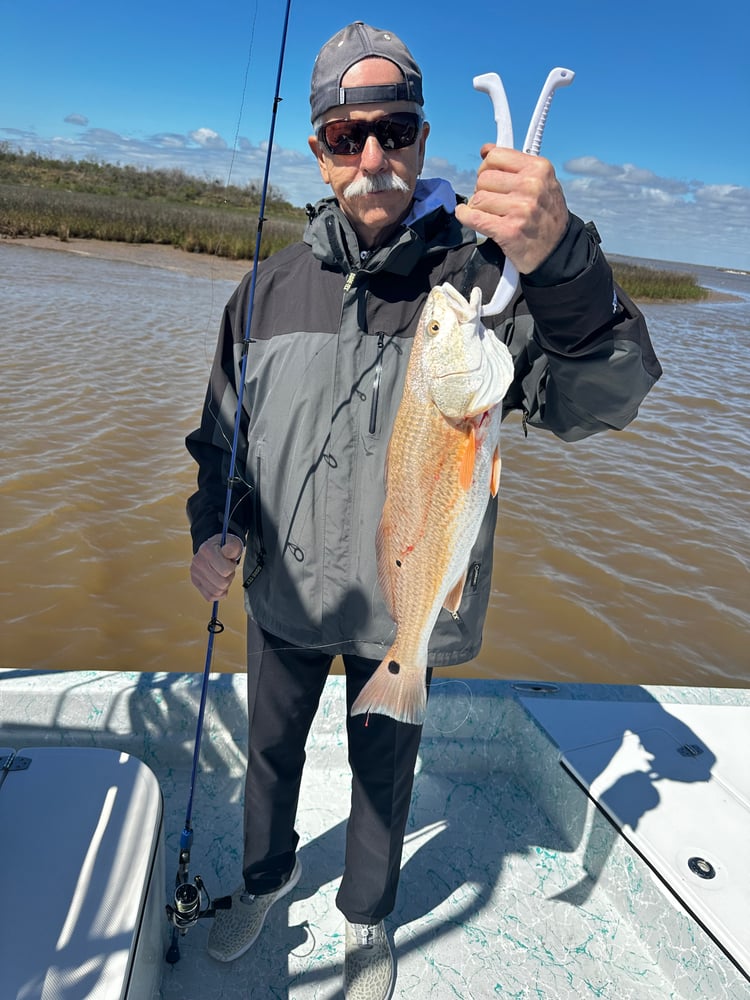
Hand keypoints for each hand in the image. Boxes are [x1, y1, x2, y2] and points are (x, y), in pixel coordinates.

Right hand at [190, 533, 243, 600]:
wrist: (214, 548)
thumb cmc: (225, 547)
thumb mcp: (233, 543)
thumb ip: (233, 547)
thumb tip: (228, 551)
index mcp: (206, 550)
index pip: (226, 570)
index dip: (232, 567)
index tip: (230, 561)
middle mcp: (198, 561)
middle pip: (222, 583)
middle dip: (229, 577)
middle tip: (228, 570)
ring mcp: (195, 573)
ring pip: (217, 591)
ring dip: (225, 586)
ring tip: (223, 575)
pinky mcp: (195, 582)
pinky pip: (210, 596)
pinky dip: (219, 594)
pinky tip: (220, 585)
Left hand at [455, 145, 568, 273]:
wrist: (557, 250)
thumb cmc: (546, 215)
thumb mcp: (541, 182)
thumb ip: (514, 164)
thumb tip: (486, 149)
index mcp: (539, 169)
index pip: (495, 156)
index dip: (487, 168)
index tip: (490, 178)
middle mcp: (531, 186)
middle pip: (483, 179)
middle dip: (482, 190)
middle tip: (492, 201)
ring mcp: (520, 209)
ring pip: (477, 199)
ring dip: (478, 208)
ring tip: (491, 214)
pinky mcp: (509, 230)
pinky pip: (473, 217)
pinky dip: (465, 216)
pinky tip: (467, 216)